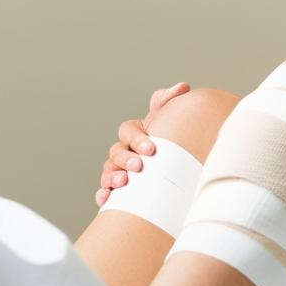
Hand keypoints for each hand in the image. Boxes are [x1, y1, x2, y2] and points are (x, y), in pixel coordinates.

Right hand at [96, 82, 188, 206]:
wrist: (179, 166)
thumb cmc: (172, 138)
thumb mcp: (170, 120)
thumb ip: (172, 103)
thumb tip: (183, 87)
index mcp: (135, 132)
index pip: (128, 130)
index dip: (137, 139)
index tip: (151, 149)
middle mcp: (124, 150)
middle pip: (116, 151)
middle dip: (125, 159)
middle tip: (138, 167)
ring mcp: (120, 169)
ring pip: (108, 170)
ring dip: (111, 176)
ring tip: (122, 182)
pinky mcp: (120, 189)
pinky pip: (105, 191)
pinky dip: (103, 194)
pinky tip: (105, 199)